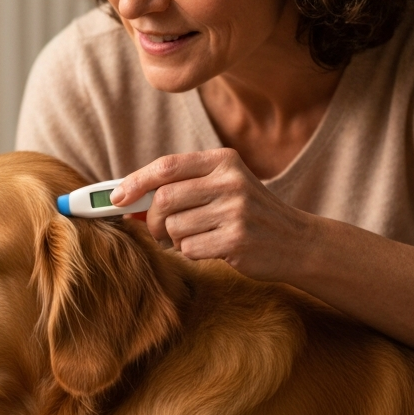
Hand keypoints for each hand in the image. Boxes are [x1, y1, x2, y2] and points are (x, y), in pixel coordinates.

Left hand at [111, 150, 312, 283]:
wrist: (297, 241)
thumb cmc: (248, 213)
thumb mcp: (223, 186)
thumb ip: (182, 186)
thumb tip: (127, 198)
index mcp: (223, 161)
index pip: (166, 167)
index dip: (135, 182)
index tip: (116, 198)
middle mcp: (230, 181)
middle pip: (164, 199)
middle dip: (153, 219)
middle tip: (159, 229)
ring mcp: (235, 211)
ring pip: (174, 227)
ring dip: (175, 239)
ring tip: (198, 237)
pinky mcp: (237, 240)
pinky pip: (189, 249)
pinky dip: (191, 253)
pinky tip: (212, 248)